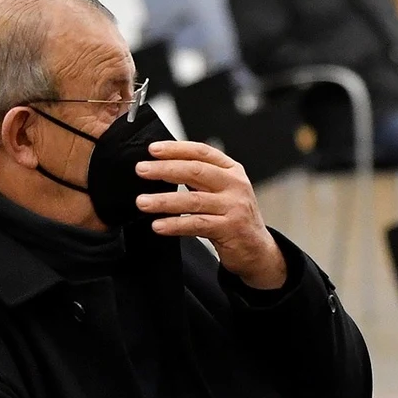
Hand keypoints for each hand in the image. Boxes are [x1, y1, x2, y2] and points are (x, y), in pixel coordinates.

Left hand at [135, 142, 287, 289]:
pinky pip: (197, 225)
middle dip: (165, 169)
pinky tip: (158, 225)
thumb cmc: (233, 217)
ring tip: (142, 202)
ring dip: (164, 201)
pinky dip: (175, 225)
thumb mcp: (222, 191)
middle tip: (141, 170)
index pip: (202, 152)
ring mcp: (234, 207)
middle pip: (196, 171)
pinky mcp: (230, 229)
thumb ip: (200, 177)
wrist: (257, 249)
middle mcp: (235, 185)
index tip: (152, 149)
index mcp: (232, 170)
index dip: (176, 149)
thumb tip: (162, 165)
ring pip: (193, 200)